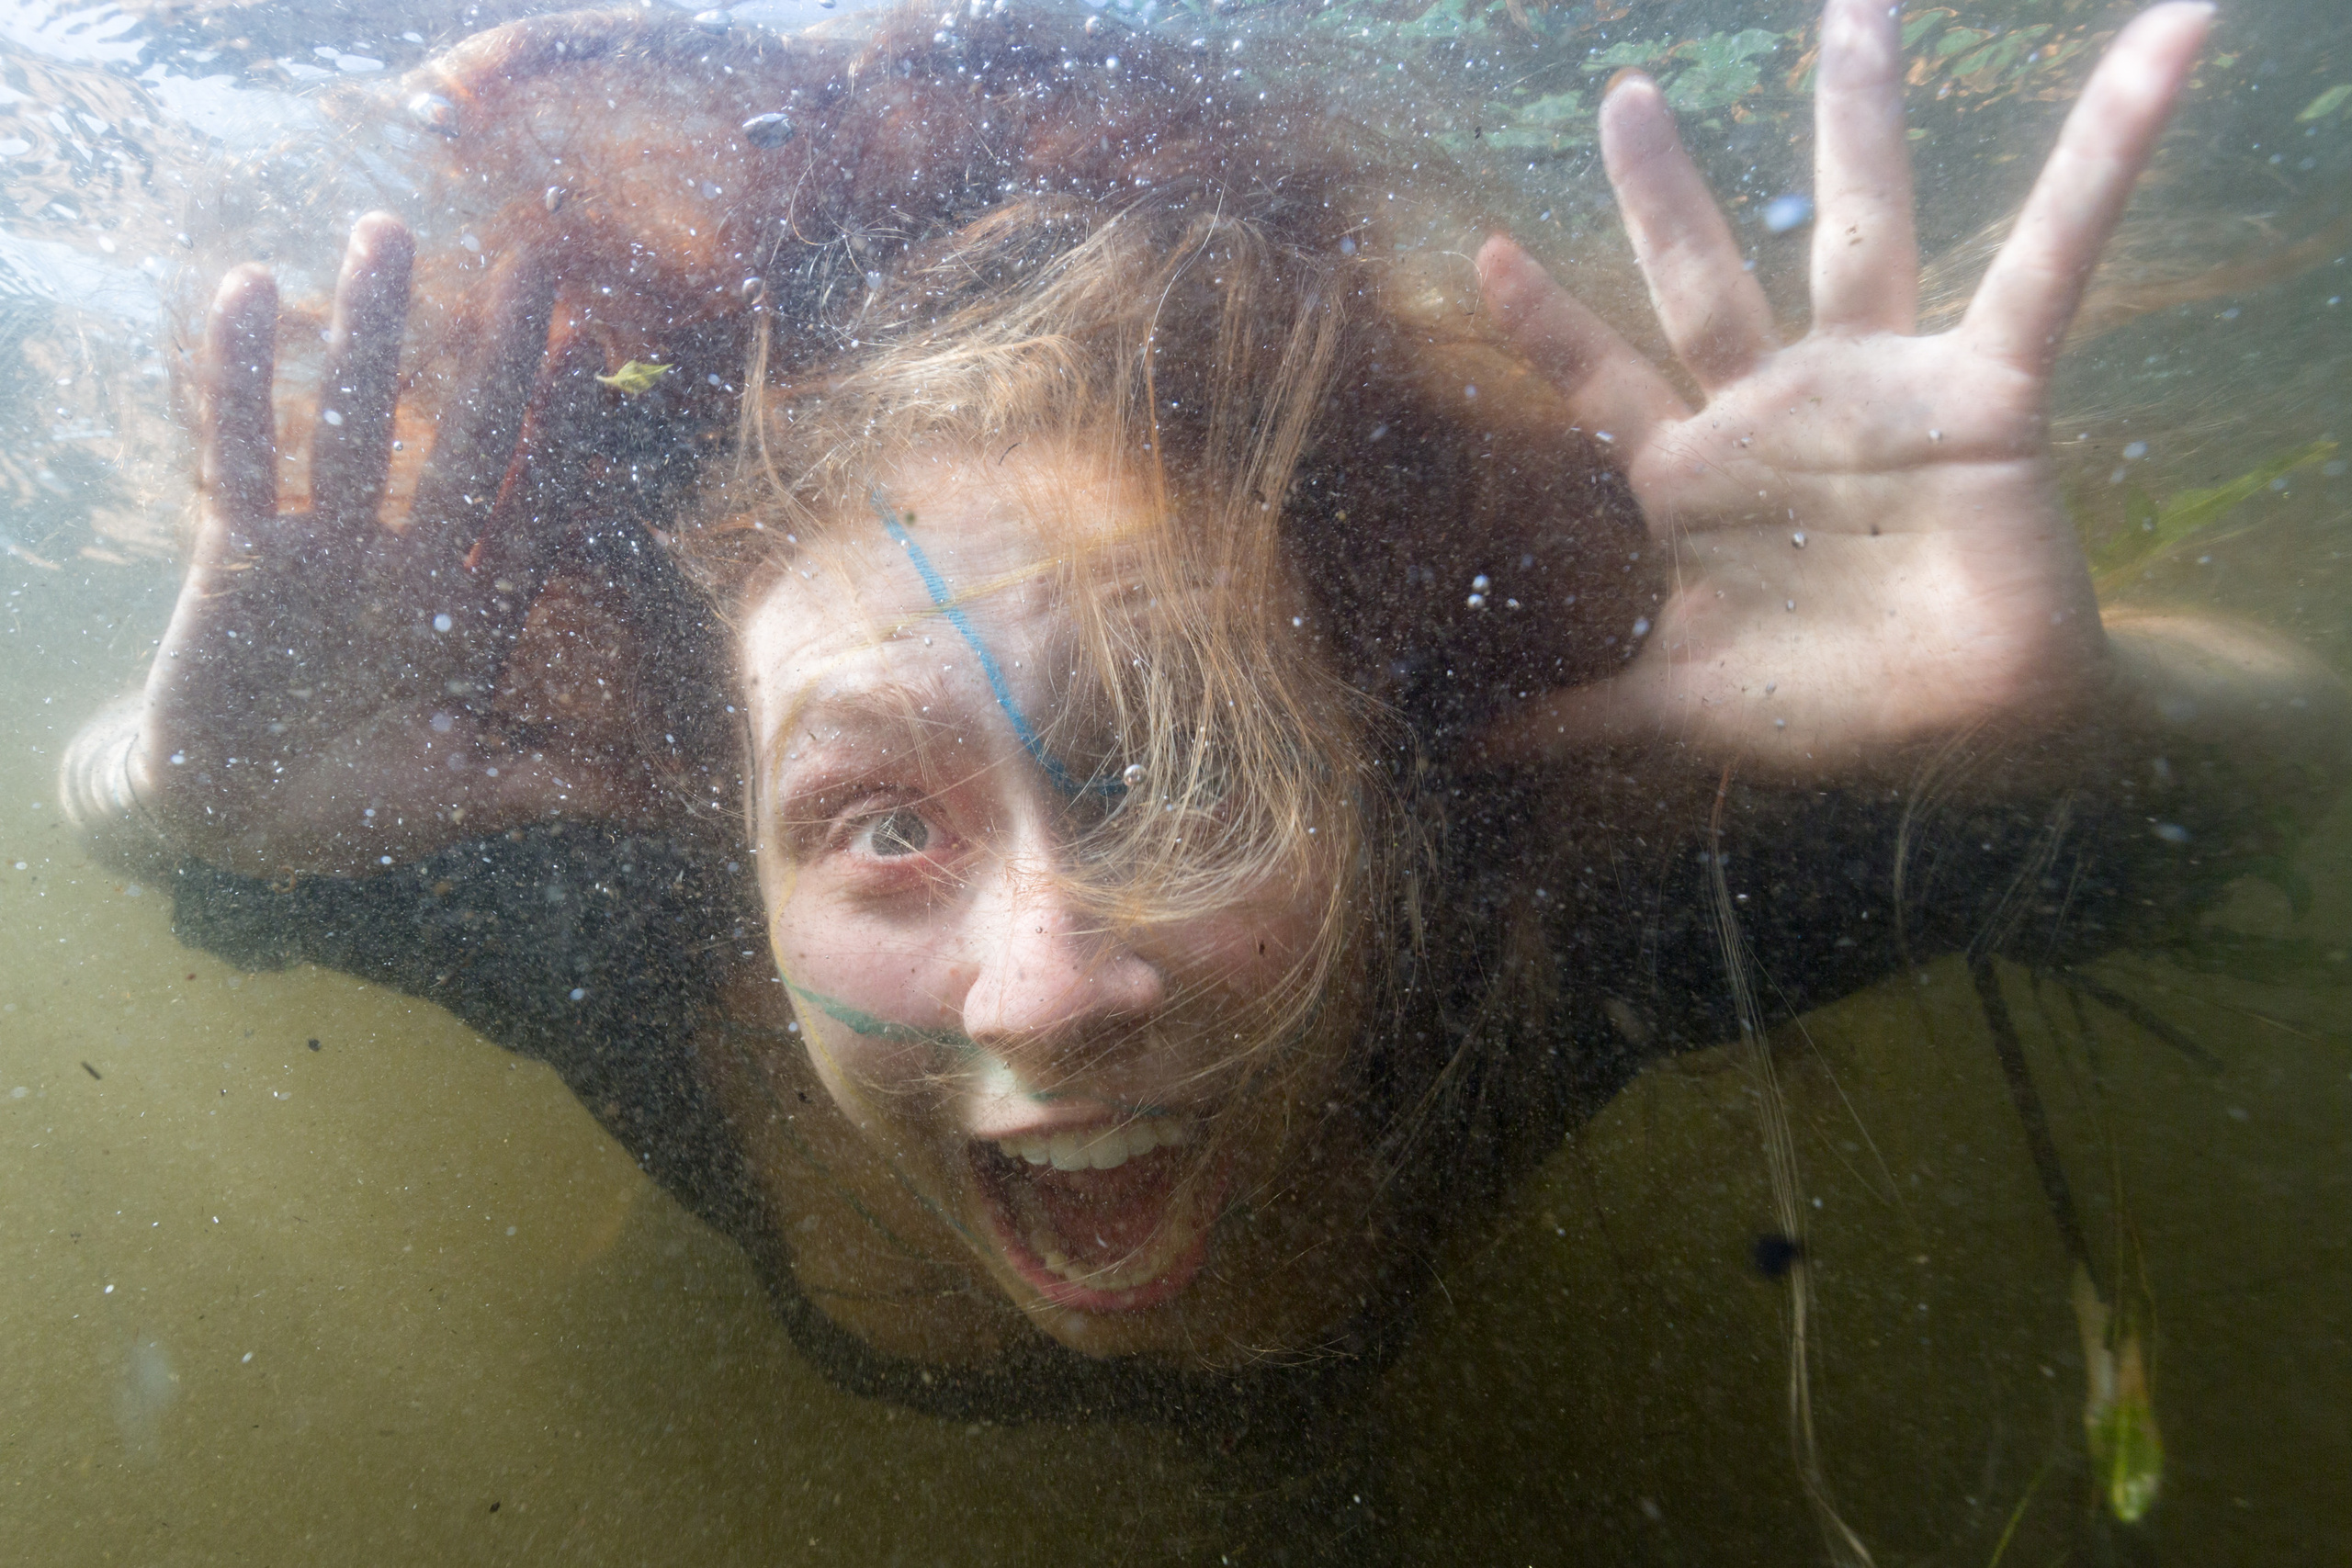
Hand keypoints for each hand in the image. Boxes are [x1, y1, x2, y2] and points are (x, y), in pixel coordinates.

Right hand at [131, 214, 655, 874]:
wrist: (245, 826)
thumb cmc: (369, 811)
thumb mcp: (471, 796)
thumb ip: (560, 783)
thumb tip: (675, 809)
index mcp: (472, 614)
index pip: (532, 507)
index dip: (563, 436)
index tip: (593, 357)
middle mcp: (408, 563)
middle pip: (465, 442)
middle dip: (498, 357)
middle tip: (532, 261)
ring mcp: (326, 549)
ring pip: (356, 423)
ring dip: (371, 334)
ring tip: (384, 232)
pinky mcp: (240, 551)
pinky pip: (241, 452)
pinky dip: (239, 378)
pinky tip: (248, 292)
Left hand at [1478, 0, 2213, 777]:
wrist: (1969, 742)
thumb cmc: (1828, 714)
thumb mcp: (1684, 710)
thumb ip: (1582, 721)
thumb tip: (1476, 758)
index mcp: (1698, 477)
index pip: (1603, 379)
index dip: (1547, 322)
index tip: (1482, 252)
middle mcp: (1780, 409)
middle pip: (1703, 275)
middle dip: (1662, 190)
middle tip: (1624, 95)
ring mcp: (1879, 388)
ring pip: (1859, 228)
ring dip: (1854, 119)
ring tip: (1850, 8)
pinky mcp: (1986, 390)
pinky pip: (2051, 257)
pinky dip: (2105, 154)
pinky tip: (2154, 46)